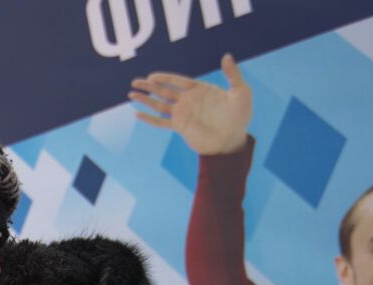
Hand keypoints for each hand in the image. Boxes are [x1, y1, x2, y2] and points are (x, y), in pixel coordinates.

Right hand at [130, 53, 251, 155]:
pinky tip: (137, 115)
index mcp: (200, 89)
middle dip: (149, 86)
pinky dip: (149, 119)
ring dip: (145, 100)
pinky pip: (161, 122)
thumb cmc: (240, 116)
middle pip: (164, 91)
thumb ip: (233, 74)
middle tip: (135, 82)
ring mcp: (183, 114)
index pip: (178, 81)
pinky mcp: (180, 127)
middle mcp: (188, 101)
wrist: (233, 140)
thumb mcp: (241, 91)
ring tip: (131, 94)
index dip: (164, 77)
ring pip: (159, 105)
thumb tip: (226, 56)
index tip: (151, 76)